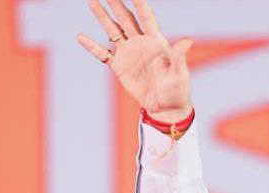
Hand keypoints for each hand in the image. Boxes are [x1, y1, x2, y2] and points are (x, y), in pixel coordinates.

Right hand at [77, 0, 193, 122]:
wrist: (165, 107)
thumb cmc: (177, 90)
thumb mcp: (179, 73)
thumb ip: (179, 56)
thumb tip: (187, 41)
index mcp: (156, 41)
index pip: (146, 17)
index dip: (139, 3)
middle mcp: (140, 43)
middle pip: (126, 18)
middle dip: (116, 4)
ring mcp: (128, 53)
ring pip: (112, 30)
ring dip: (102, 16)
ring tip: (92, 1)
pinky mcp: (119, 66)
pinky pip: (103, 54)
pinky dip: (92, 46)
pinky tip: (81, 37)